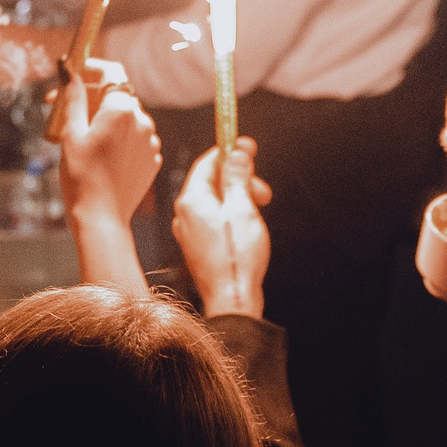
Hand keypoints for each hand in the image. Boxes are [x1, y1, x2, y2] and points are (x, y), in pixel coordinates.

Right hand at [58, 67, 159, 226]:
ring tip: (76, 136)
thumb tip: (68, 68)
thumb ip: (73, 97)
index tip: (72, 73)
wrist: (101, 218)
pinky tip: (97, 153)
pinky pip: (133, 137)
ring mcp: (150, 140)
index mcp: (122, 109)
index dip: (90, 68)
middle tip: (59, 107)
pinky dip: (116, 137)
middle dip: (89, 97)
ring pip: (124, 117)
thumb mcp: (71, 133)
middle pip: (116, 94)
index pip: (111, 71)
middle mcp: (143, 120)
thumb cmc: (82, 177)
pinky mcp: (152, 158)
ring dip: (102, 118)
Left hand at [172, 141, 272, 318]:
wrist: (232, 299)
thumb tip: (235, 153)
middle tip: (262, 191)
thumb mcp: (242, 209)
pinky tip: (247, 226)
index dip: (229, 152)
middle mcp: (185, 214)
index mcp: (192, 200)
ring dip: (238, 198)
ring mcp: (189, 231)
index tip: (247, 147)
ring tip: (258, 212)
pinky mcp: (198, 245)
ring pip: (215, 201)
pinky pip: (214, 219)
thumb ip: (237, 178)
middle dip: (239, 180)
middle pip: (212, 182)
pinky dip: (231, 215)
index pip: (207, 163)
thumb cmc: (236, 258)